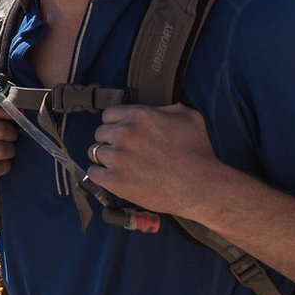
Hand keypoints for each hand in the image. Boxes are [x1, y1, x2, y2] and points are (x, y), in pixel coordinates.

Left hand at [87, 103, 230, 222]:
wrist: (200, 186)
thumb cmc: (198, 152)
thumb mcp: (189, 116)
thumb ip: (166, 108)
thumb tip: (157, 109)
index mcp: (139, 115)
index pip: (109, 114)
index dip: (116, 123)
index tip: (122, 133)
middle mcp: (124, 133)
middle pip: (100, 133)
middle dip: (110, 140)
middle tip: (124, 150)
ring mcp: (118, 157)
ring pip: (95, 152)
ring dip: (106, 158)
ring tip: (120, 165)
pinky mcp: (114, 180)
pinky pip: (93, 173)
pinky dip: (100, 175)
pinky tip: (111, 176)